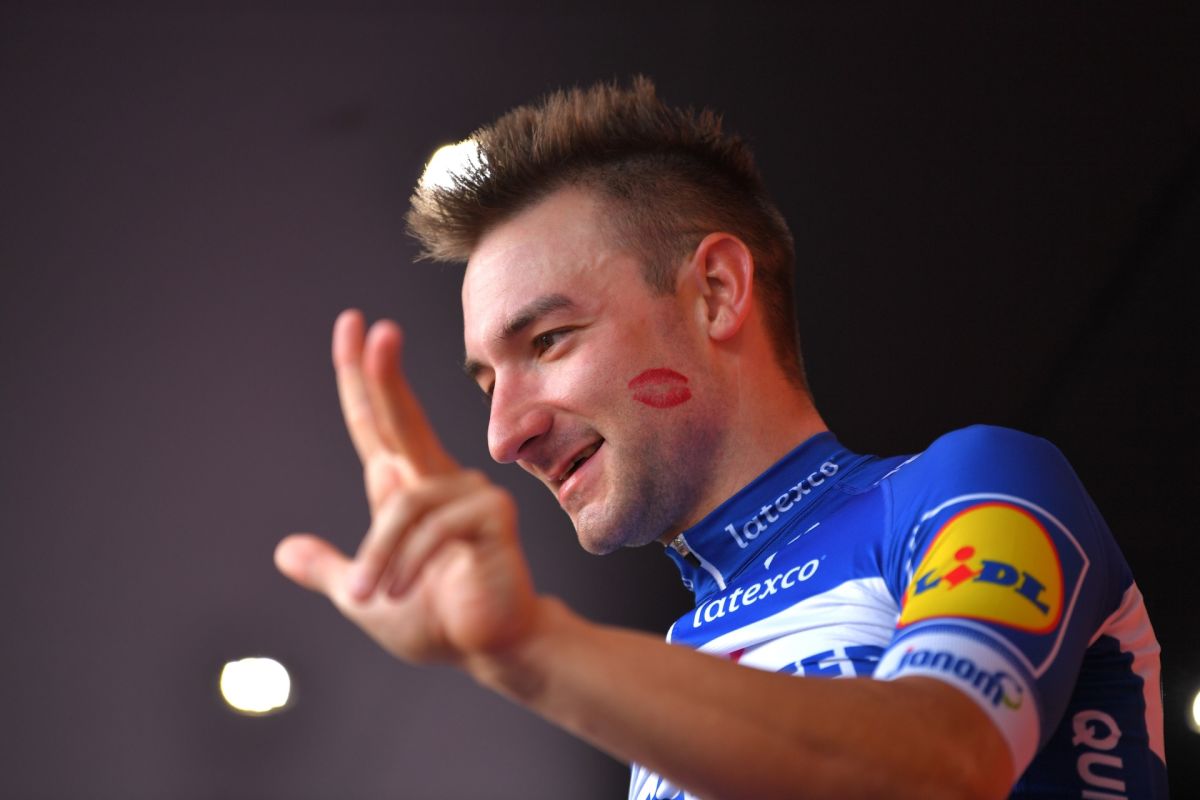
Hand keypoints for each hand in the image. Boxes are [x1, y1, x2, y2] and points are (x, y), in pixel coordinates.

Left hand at [275, 310, 538, 665]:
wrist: (488, 648)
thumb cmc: (437, 619)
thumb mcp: (365, 596)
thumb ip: (330, 570)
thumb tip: (284, 551)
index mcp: (408, 491)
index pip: (378, 427)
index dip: (363, 380)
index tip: (354, 329)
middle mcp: (440, 481)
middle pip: (401, 420)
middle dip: (385, 374)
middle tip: (375, 329)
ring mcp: (471, 493)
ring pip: (402, 503)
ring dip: (379, 555)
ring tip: (372, 593)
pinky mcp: (492, 516)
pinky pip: (433, 526)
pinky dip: (408, 561)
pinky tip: (402, 590)